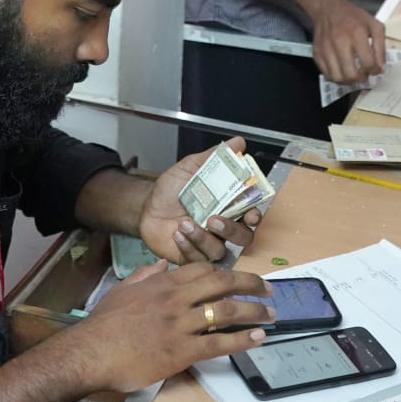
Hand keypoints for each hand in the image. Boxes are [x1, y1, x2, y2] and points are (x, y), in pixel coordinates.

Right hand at [0, 261, 273, 399]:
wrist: (89, 352)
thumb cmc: (103, 325)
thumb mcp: (123, 290)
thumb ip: (145, 275)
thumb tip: (162, 264)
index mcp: (162, 283)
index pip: (202, 269)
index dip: (226, 271)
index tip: (239, 276)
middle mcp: (176, 299)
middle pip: (222, 283)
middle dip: (249, 284)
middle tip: (267, 289)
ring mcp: (180, 324)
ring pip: (226, 312)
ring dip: (253, 312)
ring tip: (271, 314)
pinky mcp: (181, 351)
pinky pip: (218, 343)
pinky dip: (242, 340)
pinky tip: (257, 339)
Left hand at [140, 136, 262, 263]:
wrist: (146, 207)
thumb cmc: (171, 189)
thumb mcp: (191, 167)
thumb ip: (214, 157)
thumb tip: (238, 142)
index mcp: (228, 207)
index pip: (251, 214)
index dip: (254, 216)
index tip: (250, 214)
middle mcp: (222, 228)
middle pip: (243, 238)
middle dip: (232, 230)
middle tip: (213, 220)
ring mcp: (208, 245)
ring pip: (219, 251)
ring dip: (203, 238)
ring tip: (185, 223)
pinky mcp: (191, 257)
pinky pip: (198, 259)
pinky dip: (188, 246)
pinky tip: (176, 233)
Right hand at [309, 0, 385, 83]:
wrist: (328, 9)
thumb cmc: (354, 17)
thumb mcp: (374, 26)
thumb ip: (380, 47)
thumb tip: (380, 69)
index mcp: (357, 34)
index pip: (368, 63)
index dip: (375, 71)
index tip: (376, 70)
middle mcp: (340, 43)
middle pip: (351, 74)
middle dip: (361, 79)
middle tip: (364, 75)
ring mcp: (326, 49)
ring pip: (337, 78)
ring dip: (348, 81)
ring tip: (354, 75)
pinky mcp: (317, 53)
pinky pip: (326, 74)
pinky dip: (336, 77)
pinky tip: (342, 71)